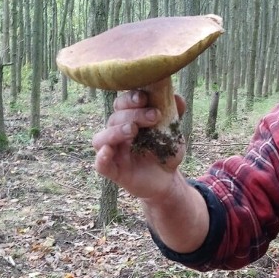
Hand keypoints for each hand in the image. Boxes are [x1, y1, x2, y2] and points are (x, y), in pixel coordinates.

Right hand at [92, 87, 186, 201]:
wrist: (168, 179)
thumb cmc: (165, 152)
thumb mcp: (174, 132)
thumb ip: (175, 113)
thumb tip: (177, 97)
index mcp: (128, 120)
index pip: (122, 104)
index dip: (130, 98)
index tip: (144, 97)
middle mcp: (116, 133)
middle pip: (115, 118)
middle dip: (134, 114)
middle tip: (155, 115)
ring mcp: (113, 152)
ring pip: (101, 138)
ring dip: (115, 131)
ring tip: (133, 130)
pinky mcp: (114, 171)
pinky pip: (101, 164)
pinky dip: (102, 157)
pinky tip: (108, 151)